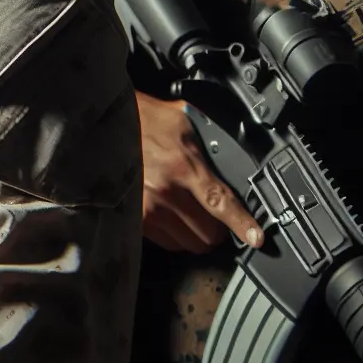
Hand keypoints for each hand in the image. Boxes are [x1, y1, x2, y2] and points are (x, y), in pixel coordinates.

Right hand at [138, 91, 263, 253]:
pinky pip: (168, 242)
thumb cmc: (144, 120)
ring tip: (191, 215)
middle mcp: (165, 192)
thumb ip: (209, 143)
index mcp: (182, 166)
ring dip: (196, 234)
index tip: (256, 238)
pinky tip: (173, 217)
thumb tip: (236, 158)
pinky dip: (176, 235)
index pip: (220, 201)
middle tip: (214, 214)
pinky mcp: (135, 219)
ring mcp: (147, 208)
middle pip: (208, 233)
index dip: (242, 223)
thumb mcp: (184, 121)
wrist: (106, 125)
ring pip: (189, 242)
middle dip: (217, 228)